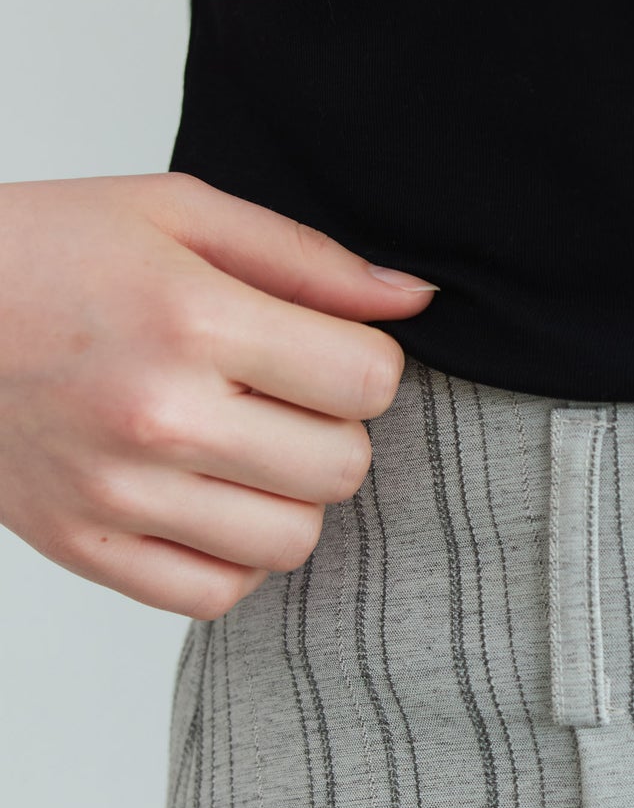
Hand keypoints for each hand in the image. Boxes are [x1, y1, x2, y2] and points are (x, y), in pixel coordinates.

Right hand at [0, 172, 436, 618]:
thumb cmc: (45, 252)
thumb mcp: (176, 212)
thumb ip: (307, 260)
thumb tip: (414, 300)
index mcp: (190, 318)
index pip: (368, 381)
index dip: (366, 365)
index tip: (326, 353)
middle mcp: (158, 415)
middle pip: (343, 467)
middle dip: (334, 430)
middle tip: (280, 399)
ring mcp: (117, 494)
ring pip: (294, 541)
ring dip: (290, 497)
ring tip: (244, 450)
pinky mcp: (86, 548)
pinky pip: (218, 595)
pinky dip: (232, 557)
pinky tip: (207, 502)